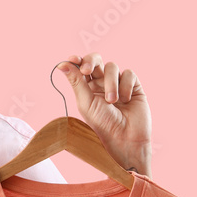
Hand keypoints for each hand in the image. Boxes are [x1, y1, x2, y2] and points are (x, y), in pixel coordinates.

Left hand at [55, 53, 151, 176]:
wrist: (126, 138)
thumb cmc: (102, 124)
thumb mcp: (86, 103)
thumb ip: (76, 82)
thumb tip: (62, 64)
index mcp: (86, 88)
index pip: (81, 67)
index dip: (77, 61)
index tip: (73, 59)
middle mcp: (101, 84)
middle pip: (96, 60)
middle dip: (91, 62)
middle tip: (88, 70)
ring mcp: (118, 84)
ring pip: (112, 67)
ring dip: (110, 83)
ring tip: (112, 101)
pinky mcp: (134, 86)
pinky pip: (128, 74)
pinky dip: (125, 86)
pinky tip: (126, 100)